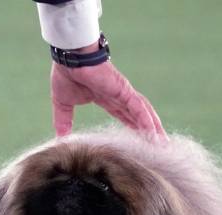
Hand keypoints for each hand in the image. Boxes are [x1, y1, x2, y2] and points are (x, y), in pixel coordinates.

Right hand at [50, 46, 166, 137]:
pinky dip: (147, 121)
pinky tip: (154, 134)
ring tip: (161, 145)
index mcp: (107, 99)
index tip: (142, 143)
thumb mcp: (64, 105)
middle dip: (149, 133)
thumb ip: (63, 121)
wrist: (69, 58)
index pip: (125, 118)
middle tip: (159, 148)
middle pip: (138, 118)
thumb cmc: (67, 74)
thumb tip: (60, 137)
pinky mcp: (124, 91)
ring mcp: (123, 94)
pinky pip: (139, 109)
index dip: (134, 130)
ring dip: (153, 129)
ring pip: (143, 114)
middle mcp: (119, 97)